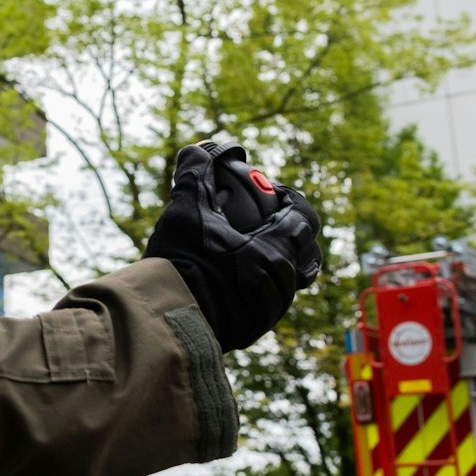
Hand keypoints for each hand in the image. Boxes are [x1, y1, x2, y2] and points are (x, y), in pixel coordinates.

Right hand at [143, 144, 321, 350]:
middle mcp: (283, 282)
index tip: (275, 192)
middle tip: (268, 223)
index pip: (304, 217)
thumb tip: (199, 148)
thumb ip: (197, 176)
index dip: (293, 200)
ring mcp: (271, 310)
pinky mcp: (254, 328)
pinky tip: (233, 277)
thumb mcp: (186, 212)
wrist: (169, 320)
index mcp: (276, 250)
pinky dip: (259, 284)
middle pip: (307, 252)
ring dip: (275, 261)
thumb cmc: (183, 264)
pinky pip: (268, 301)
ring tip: (248, 251)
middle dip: (292, 233)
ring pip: (288, 280)